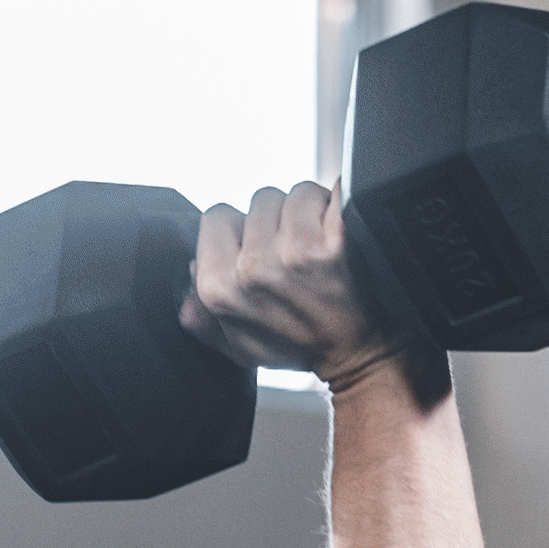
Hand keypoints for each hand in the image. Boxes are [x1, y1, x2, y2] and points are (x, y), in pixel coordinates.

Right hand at [182, 182, 391, 391]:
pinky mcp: (338, 240)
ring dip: (309, 211)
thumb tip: (189, 278)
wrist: (359, 356)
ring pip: (295, 193)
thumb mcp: (238, 345)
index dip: (240, 230)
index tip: (262, 250)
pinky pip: (331, 192)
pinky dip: (338, 204)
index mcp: (221, 288)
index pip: (216, 217)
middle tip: (296, 254)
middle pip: (258, 200)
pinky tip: (340, 232)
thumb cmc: (301, 346)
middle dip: (277, 220)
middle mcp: (254, 268)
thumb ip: (202, 315)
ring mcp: (297, 251)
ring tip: (320, 245)